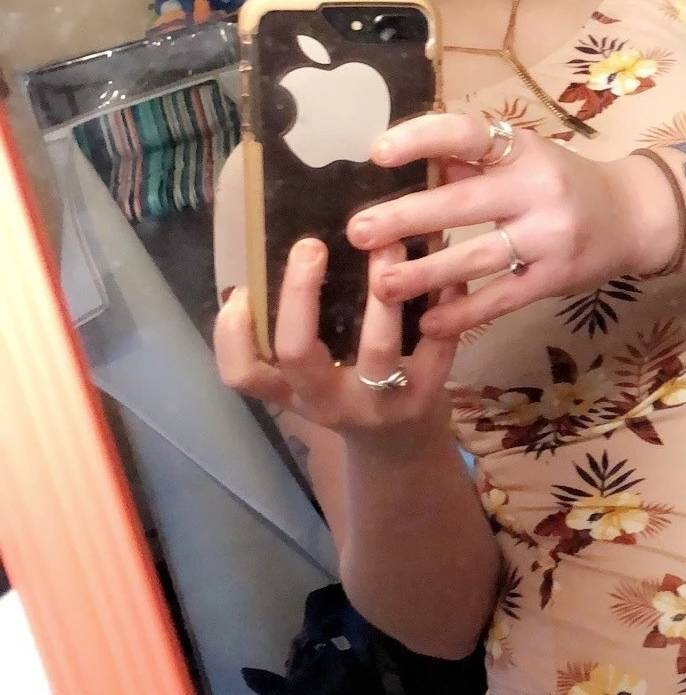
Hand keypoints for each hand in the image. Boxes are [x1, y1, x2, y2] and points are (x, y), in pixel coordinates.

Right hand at [214, 237, 459, 438]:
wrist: (402, 449)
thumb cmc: (347, 394)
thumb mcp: (310, 378)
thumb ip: (291, 332)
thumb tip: (280, 256)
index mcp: (291, 391)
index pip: (244, 374)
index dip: (231, 335)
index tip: (241, 290)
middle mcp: (325, 401)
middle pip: (297, 352)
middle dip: (300, 294)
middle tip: (311, 245)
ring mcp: (375, 403)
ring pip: (376, 348)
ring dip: (381, 293)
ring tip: (389, 247)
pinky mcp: (423, 398)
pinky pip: (434, 349)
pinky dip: (443, 306)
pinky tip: (446, 275)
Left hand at [343, 112, 680, 344]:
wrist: (633, 217)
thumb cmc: (561, 182)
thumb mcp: (525, 156)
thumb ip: (473, 160)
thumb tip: (415, 163)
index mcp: (523, 148)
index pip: (467, 135)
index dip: (421, 139)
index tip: (375, 152)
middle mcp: (538, 187)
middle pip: (463, 203)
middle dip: (406, 218)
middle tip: (358, 232)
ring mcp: (550, 236)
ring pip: (477, 257)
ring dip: (425, 273)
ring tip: (381, 284)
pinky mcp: (557, 278)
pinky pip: (503, 298)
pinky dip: (464, 312)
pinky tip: (430, 323)